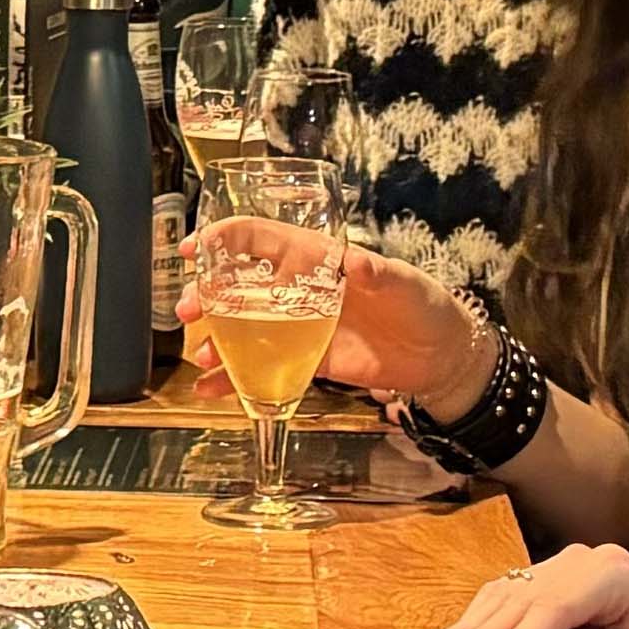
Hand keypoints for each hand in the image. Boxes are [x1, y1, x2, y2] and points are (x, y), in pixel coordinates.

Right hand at [174, 215, 486, 407]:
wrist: (442, 356)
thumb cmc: (423, 304)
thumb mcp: (403, 282)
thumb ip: (377, 272)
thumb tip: (355, 262)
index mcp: (317, 258)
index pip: (261, 239)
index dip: (223, 239)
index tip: (193, 249)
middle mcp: (299, 289)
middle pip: (239, 285)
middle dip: (205, 295)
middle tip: (186, 311)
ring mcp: (299, 327)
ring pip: (243, 329)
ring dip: (214, 339)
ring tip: (199, 354)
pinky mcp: (306, 361)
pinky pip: (262, 367)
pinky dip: (234, 379)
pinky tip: (211, 389)